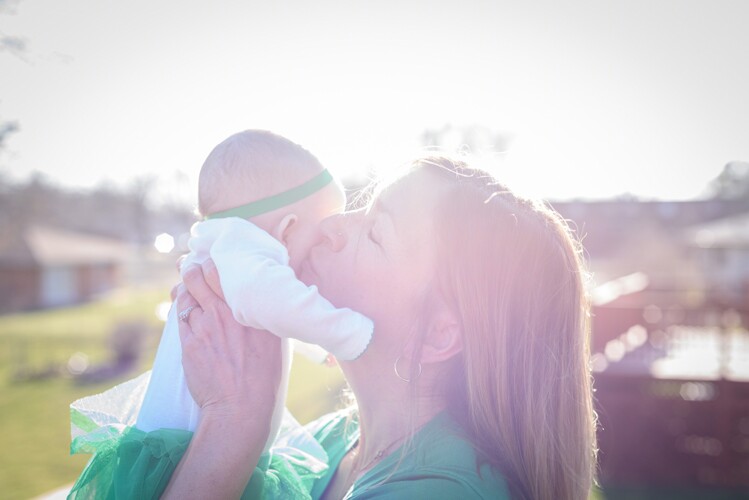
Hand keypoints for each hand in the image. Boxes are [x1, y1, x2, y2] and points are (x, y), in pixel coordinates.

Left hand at [177, 259, 281, 422]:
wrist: (240, 407)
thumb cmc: (263, 378)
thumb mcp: (274, 341)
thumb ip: (263, 318)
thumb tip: (259, 306)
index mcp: (250, 309)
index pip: (222, 271)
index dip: (212, 262)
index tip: (211, 261)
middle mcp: (226, 312)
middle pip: (197, 275)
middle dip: (190, 268)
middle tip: (189, 266)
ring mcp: (204, 326)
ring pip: (184, 294)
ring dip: (182, 288)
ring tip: (183, 286)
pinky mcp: (188, 343)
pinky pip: (179, 317)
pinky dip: (180, 310)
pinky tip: (181, 308)